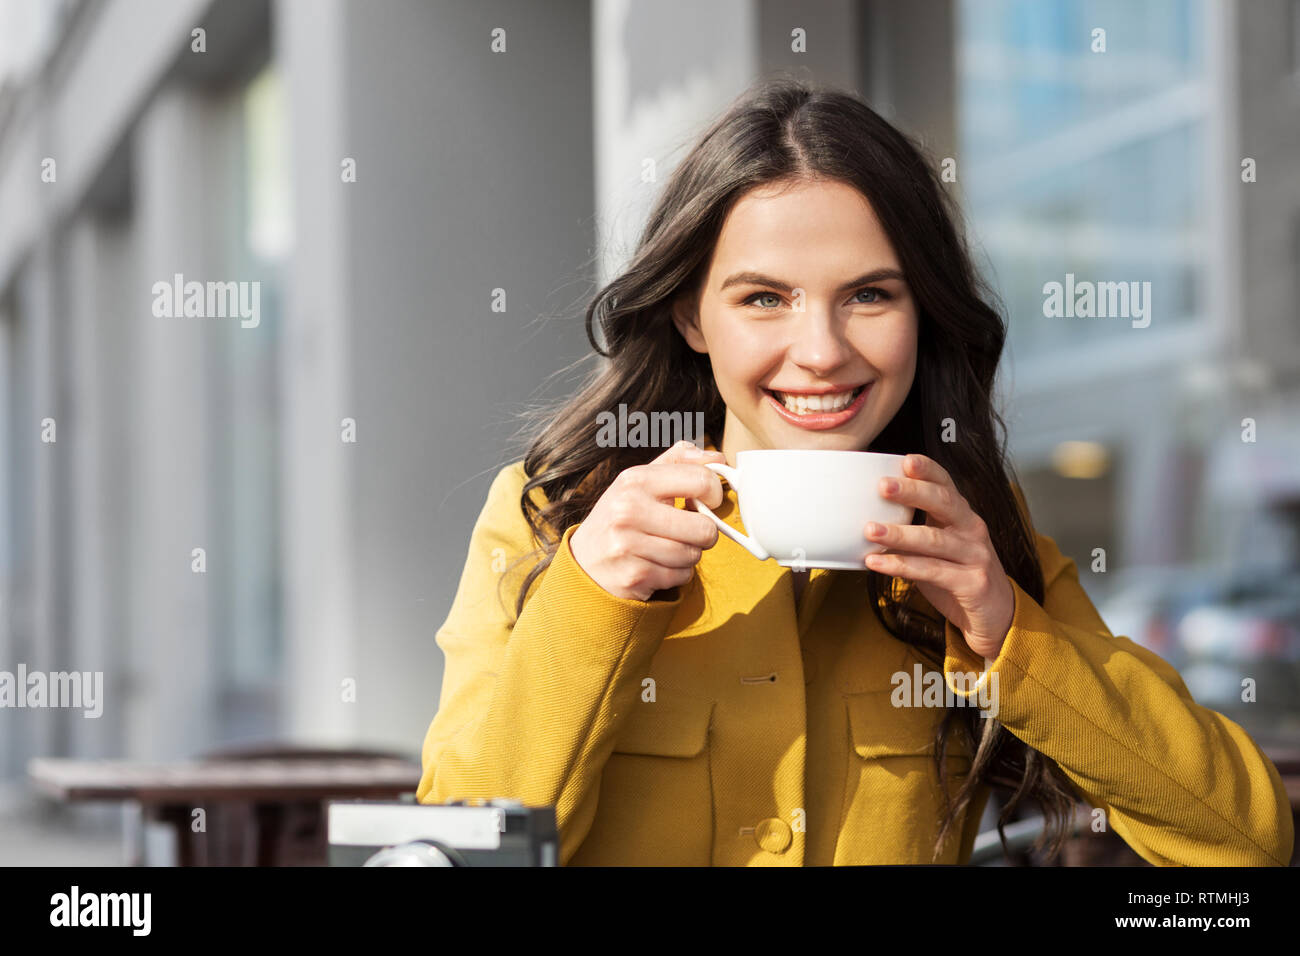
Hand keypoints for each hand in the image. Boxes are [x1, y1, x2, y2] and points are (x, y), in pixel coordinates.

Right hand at [569, 441, 725, 601]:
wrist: (584, 562)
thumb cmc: (622, 517)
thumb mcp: (640, 481)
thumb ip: (678, 461)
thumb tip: (717, 456)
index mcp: (635, 480)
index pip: (701, 480)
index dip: (715, 493)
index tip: (709, 501)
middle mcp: (628, 510)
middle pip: (704, 527)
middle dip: (705, 533)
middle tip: (690, 531)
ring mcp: (629, 545)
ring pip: (693, 554)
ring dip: (689, 555)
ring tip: (668, 548)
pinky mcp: (634, 576)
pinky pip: (681, 576)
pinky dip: (677, 574)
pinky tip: (658, 565)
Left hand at [863, 454, 1014, 659]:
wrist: (994, 615)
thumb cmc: (957, 575)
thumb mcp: (936, 548)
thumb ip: (912, 531)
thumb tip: (866, 517)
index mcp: (962, 515)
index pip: (946, 484)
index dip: (928, 470)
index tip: (905, 459)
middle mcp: (972, 529)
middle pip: (943, 503)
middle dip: (912, 492)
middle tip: (882, 486)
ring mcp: (975, 555)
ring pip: (934, 539)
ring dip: (899, 534)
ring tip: (869, 530)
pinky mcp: (972, 583)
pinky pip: (931, 571)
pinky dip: (900, 566)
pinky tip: (876, 562)